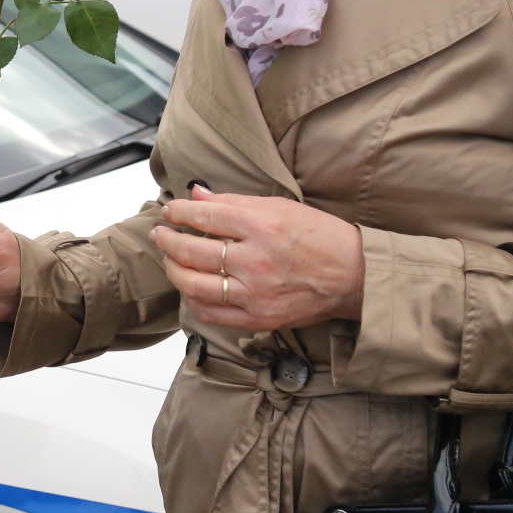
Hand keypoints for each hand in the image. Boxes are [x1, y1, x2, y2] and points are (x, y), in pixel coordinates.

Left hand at [151, 185, 362, 330]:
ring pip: (195, 284)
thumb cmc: (320, 237)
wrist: (353, 275)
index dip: (180, 213)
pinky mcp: (259, 318)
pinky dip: (193, 300)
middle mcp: (256, 260)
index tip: (169, 210)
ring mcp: (256, 293)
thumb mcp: (280, 207)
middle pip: (193, 251)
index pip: (205, 217)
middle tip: (160, 234)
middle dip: (167, 241)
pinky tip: (190, 288)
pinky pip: (212, 313)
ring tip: (169, 260)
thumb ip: (235, 201)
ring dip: (174, 270)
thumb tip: (198, 194)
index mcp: (262, 226)